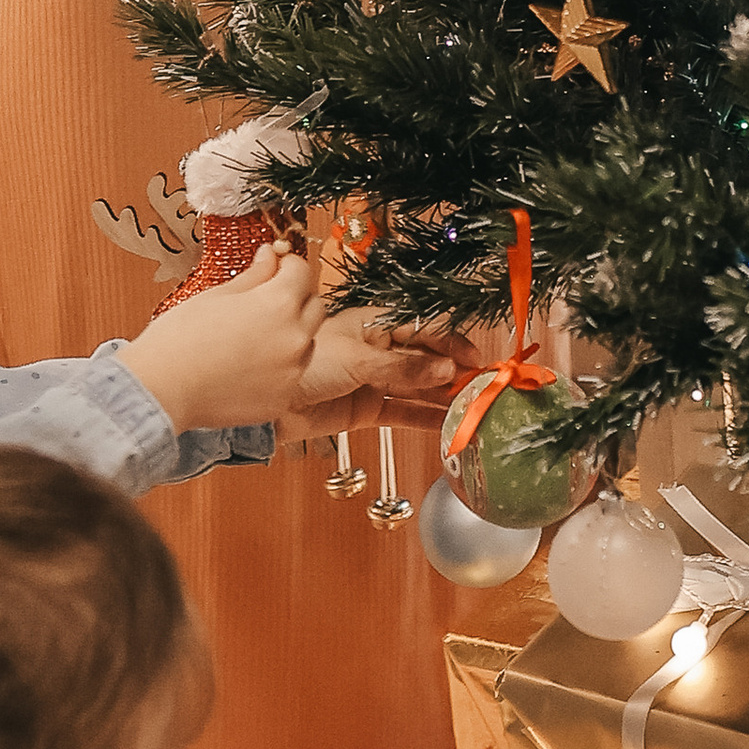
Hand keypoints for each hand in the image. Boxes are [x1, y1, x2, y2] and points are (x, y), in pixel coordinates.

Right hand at [123, 243, 317, 431]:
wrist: (161, 389)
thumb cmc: (179, 338)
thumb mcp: (217, 295)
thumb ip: (254, 275)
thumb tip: (269, 256)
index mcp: (278, 303)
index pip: (303, 271)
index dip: (288, 265)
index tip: (276, 267)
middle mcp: (294, 336)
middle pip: (315, 305)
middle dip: (297, 297)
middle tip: (268, 299)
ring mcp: (291, 371)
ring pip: (308, 342)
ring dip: (292, 334)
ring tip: (255, 337)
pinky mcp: (283, 399)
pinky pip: (292, 375)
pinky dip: (279, 367)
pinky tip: (249, 366)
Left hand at [297, 309, 469, 435]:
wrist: (268, 403)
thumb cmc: (305, 364)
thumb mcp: (358, 361)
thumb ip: (404, 367)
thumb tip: (447, 369)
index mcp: (375, 324)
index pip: (423, 329)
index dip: (451, 342)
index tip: (476, 359)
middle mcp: (378, 350)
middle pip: (425, 358)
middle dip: (452, 371)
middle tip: (480, 387)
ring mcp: (373, 380)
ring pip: (417, 387)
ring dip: (442, 396)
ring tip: (471, 407)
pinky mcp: (366, 409)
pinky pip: (402, 412)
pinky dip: (424, 419)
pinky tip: (447, 425)